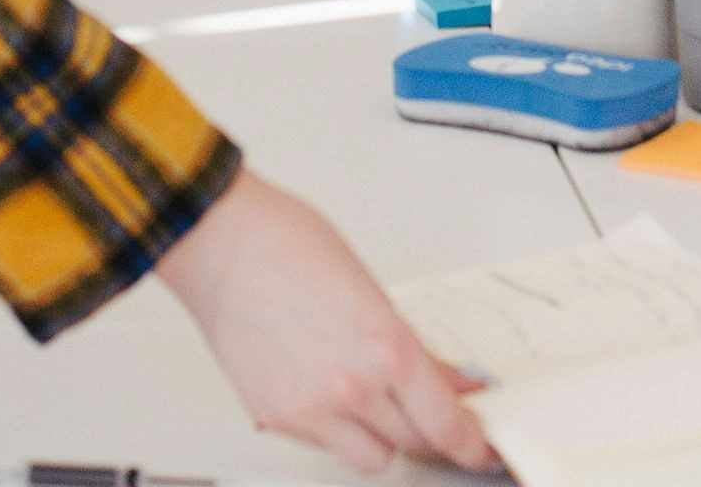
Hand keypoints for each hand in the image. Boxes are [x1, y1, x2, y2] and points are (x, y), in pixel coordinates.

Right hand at [155, 170, 497, 475]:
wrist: (220, 243)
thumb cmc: (286, 244)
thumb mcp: (371, 288)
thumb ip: (410, 344)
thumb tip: (444, 378)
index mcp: (387, 346)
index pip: (446, 423)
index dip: (472, 444)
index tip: (481, 448)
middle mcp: (353, 386)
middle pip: (416, 443)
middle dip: (429, 430)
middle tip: (430, 411)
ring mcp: (312, 409)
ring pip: (372, 457)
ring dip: (381, 436)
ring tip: (370, 401)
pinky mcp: (278, 417)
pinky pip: (325, 445)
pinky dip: (334, 428)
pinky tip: (324, 390)